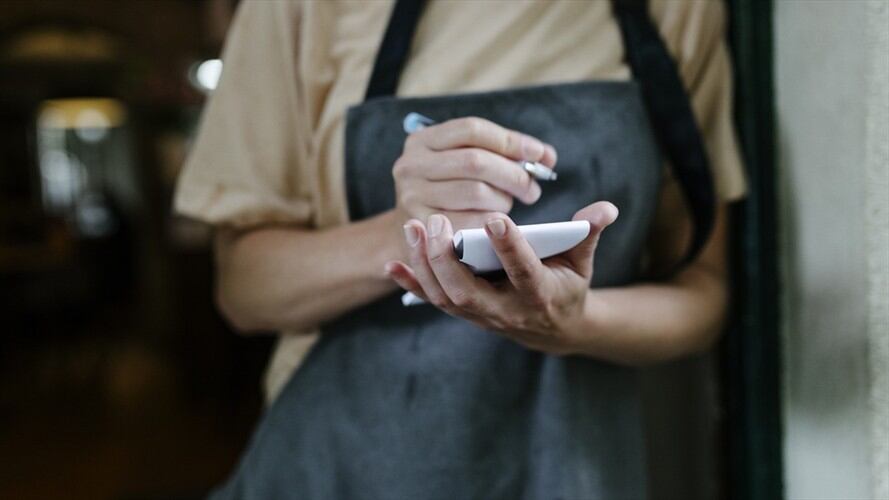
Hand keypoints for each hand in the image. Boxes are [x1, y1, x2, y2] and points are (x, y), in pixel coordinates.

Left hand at [385, 201, 618, 354]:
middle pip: (470, 291)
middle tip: (437, 221)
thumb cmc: (567, 285)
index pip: (523, 270)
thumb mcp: (582, 262)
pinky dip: (412, 283)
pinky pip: (434, 300)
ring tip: (413, 227)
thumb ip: (589, 234)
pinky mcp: (464, 313)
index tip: (494, 217)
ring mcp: (481, 315)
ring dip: (425, 265)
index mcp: (540, 293)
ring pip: (446, 296)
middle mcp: (506, 309)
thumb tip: (607, 208)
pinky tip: (392, 263)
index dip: (510, 247)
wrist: (553, 330)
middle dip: (448, 258)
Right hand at [391, 116, 556, 238]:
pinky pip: (470, 222)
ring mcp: (411, 196)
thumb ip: (504, 154)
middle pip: (475, 161)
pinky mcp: (422, 228)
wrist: (413, 234)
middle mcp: (410, 165)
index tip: (539, 154)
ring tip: (508, 206)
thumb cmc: (450, 193)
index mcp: (422, 140)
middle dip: (513, 174)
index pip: (473, 129)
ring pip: (476, 192)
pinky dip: (492, 222)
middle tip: (533, 189)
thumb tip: (546, 156)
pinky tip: (498, 224)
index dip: (510, 141)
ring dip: (503, 200)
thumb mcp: (465, 164)